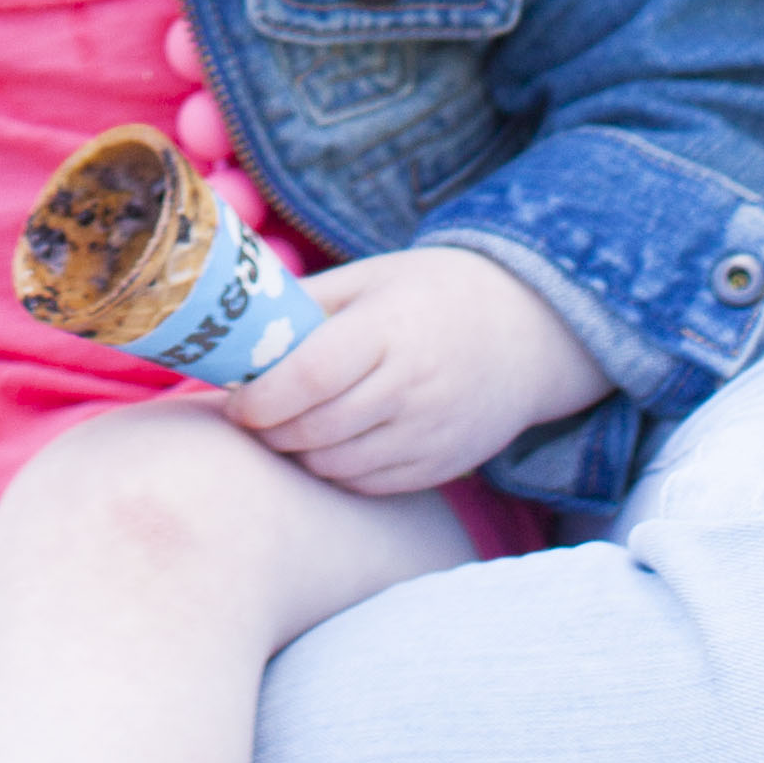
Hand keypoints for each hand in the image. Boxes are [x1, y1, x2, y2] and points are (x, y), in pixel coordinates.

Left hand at [219, 240, 607, 499]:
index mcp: (389, 329)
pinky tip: (326, 443)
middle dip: (269, 429)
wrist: (529, 332)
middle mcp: (412, 387)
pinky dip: (335, 471)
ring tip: (285, 427)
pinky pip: (367, 484)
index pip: (311, 376)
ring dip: (297, 453)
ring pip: (336, 465)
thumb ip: (307, 302)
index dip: (262, 397)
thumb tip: (234, 323)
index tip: (236, 400)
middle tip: (249, 415)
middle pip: (317, 428)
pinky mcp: (441, 466)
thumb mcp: (371, 277)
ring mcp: (429, 433)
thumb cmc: (434, 294)